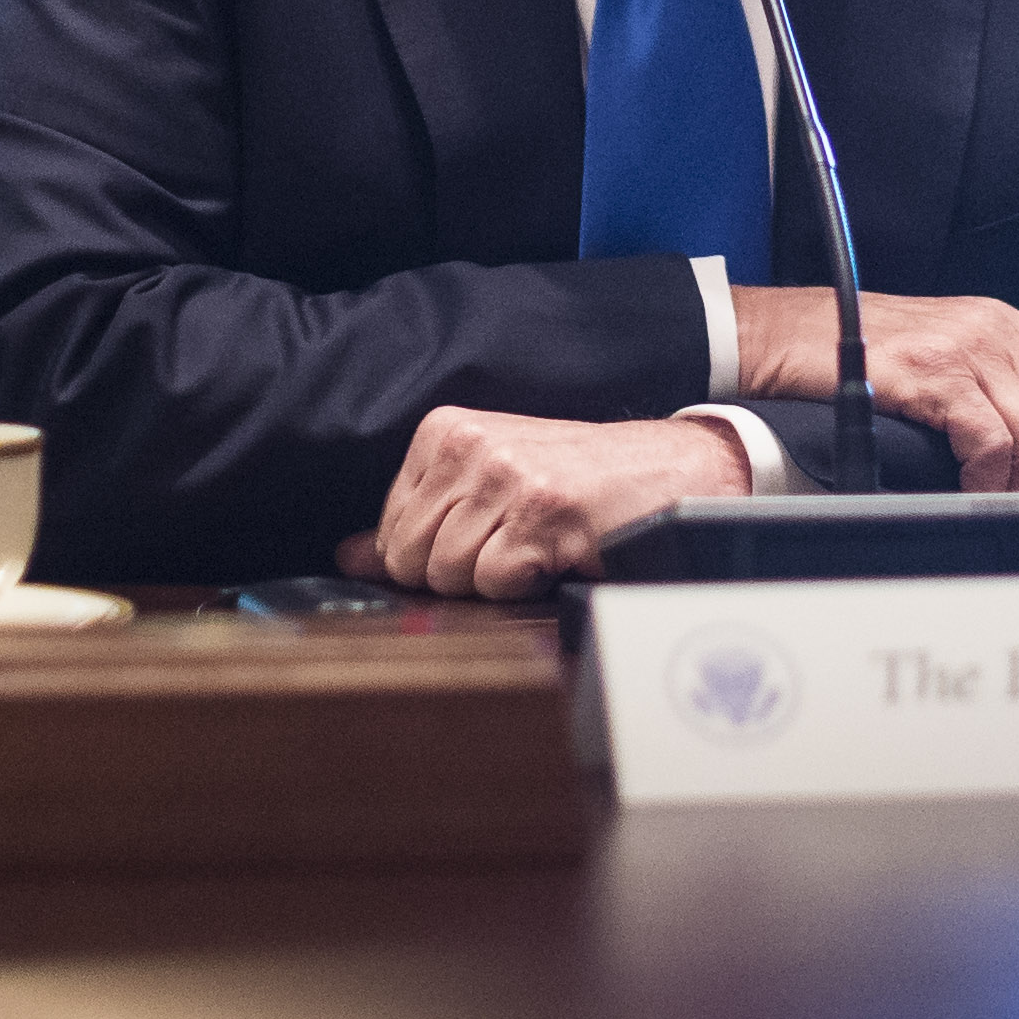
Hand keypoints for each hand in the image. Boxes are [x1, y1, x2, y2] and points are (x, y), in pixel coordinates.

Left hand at [332, 409, 745, 597]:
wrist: (668, 468)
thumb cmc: (577, 479)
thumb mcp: (487, 483)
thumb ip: (416, 517)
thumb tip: (350, 557)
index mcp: (445, 432)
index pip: (387, 530)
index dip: (429, 555)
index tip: (478, 539)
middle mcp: (469, 446)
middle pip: (409, 558)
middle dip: (454, 574)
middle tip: (506, 548)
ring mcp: (504, 477)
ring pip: (448, 576)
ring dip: (494, 580)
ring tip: (532, 546)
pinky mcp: (540, 513)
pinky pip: (495, 584)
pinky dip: (525, 586)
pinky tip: (554, 555)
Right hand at [728, 286, 1018, 491]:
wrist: (782, 333)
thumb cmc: (850, 349)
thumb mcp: (937, 352)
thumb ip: (987, 382)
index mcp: (1005, 323)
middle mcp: (996, 330)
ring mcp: (966, 349)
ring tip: (1008, 513)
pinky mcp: (934, 374)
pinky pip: (990, 441)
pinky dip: (990, 480)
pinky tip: (973, 492)